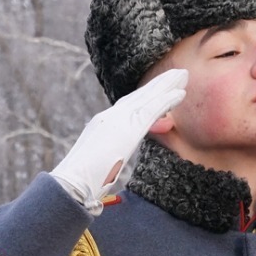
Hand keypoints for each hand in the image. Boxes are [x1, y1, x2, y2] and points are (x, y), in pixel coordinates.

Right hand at [50, 69, 187, 212]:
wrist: (72, 183)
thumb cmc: (81, 181)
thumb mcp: (97, 163)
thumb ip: (109, 157)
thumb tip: (112, 164)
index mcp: (102, 124)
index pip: (128, 105)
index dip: (146, 94)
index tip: (159, 86)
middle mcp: (109, 117)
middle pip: (139, 96)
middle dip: (159, 84)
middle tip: (177, 73)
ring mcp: (117, 121)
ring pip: (148, 98)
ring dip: (167, 85)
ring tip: (184, 75)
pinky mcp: (127, 129)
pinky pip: (152, 110)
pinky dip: (167, 100)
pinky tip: (181, 94)